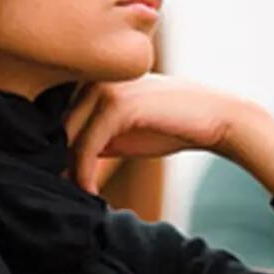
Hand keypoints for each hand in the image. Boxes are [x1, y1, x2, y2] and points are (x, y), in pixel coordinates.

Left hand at [65, 76, 273, 195]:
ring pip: (67, 137)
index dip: (55, 151)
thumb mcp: (125, 132)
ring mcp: (106, 88)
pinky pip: (86, 144)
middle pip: (56, 127)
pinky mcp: (118, 106)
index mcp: (96, 79)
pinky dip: (83, 173)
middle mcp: (95, 78)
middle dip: (58, 162)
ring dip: (68, 171)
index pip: (58, 117)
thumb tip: (58, 164)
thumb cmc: (174, 125)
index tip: (62, 181)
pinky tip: (92, 192)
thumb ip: (94, 137)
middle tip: (63, 193)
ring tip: (78, 196)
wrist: (218, 118)